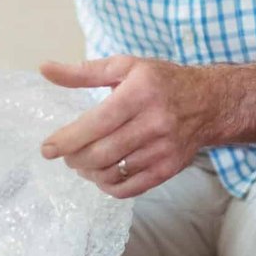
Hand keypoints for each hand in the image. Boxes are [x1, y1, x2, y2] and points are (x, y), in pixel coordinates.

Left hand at [39, 56, 221, 197]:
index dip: (67, 139)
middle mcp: (154, 122)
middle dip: (74, 158)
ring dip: (89, 172)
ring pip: (112, 173)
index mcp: (140, 93)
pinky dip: (109, 186)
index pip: (96, 123)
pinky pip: (130, 188)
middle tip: (66, 155)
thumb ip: (83, 71)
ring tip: (84, 163)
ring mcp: (164, 148)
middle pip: (101, 153)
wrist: (210, 102)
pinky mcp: (169, 167)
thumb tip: (45, 69)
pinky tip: (103, 174)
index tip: (47, 149)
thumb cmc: (162, 82)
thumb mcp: (126, 67)